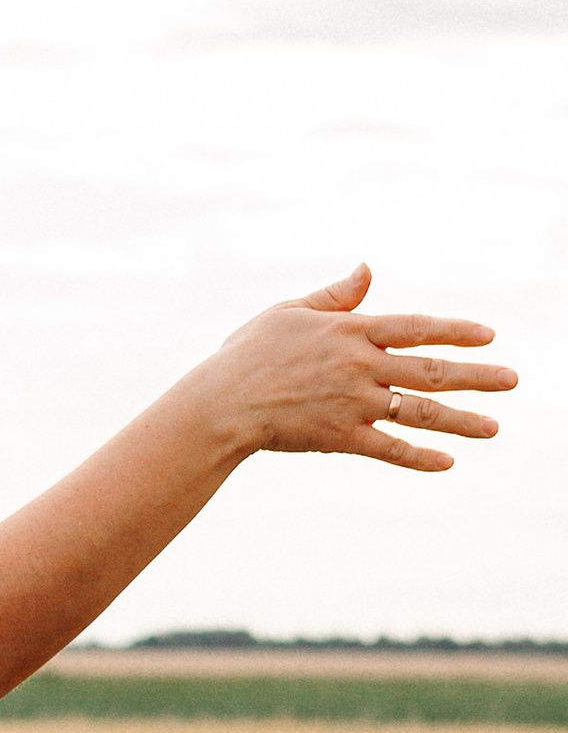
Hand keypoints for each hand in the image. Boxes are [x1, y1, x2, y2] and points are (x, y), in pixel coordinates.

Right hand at [193, 264, 513, 472]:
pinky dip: (419, 457)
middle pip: (430, 371)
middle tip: (512, 380)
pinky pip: (389, 448)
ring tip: (494, 427)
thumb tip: (368, 270)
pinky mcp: (339, 436)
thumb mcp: (288, 313)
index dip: (455, 330)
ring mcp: (351, 403)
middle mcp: (358, 366)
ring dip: (461, 420)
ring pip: (419, 412)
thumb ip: (334, 296)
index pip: (416, 327)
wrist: (219, 404)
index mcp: (349, 332)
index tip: (489, 336)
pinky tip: (447, 462)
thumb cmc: (248, 354)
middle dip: (476, 377)